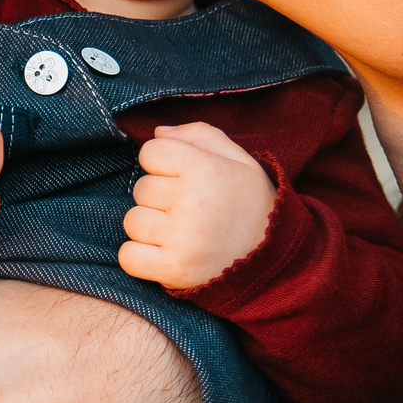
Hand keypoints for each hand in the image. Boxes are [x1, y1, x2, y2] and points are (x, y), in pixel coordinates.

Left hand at [118, 122, 275, 289]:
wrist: (274, 260)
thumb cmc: (252, 205)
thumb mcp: (240, 161)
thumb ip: (201, 136)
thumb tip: (158, 132)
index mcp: (205, 168)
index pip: (150, 152)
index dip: (163, 164)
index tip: (183, 178)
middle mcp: (190, 201)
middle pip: (140, 188)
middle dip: (158, 197)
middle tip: (188, 210)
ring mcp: (180, 238)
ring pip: (132, 221)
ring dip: (149, 228)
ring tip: (179, 233)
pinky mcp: (173, 269)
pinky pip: (128, 256)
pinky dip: (139, 257)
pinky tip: (163, 254)